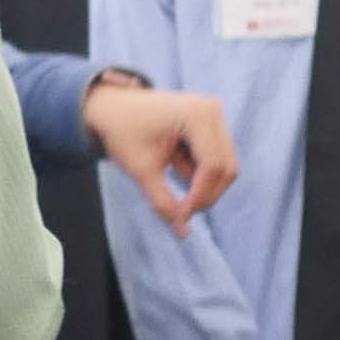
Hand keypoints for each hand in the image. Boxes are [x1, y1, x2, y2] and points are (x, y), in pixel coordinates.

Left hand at [83, 77, 236, 235]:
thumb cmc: (123, 132)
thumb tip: (183, 232)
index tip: (182, 216)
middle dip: (206, 194)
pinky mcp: (212, 125)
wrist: (113, 107)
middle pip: (226, 168)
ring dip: (202, 182)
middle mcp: (213, 111)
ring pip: (224, 166)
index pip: (212, 166)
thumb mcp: (141, 170)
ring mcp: (215, 116)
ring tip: (170, 173)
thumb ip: (164, 202)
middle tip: (181, 211)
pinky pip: (216, 159)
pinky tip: (174, 161)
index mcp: (198, 114)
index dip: (200, 196)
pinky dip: (198, 171)